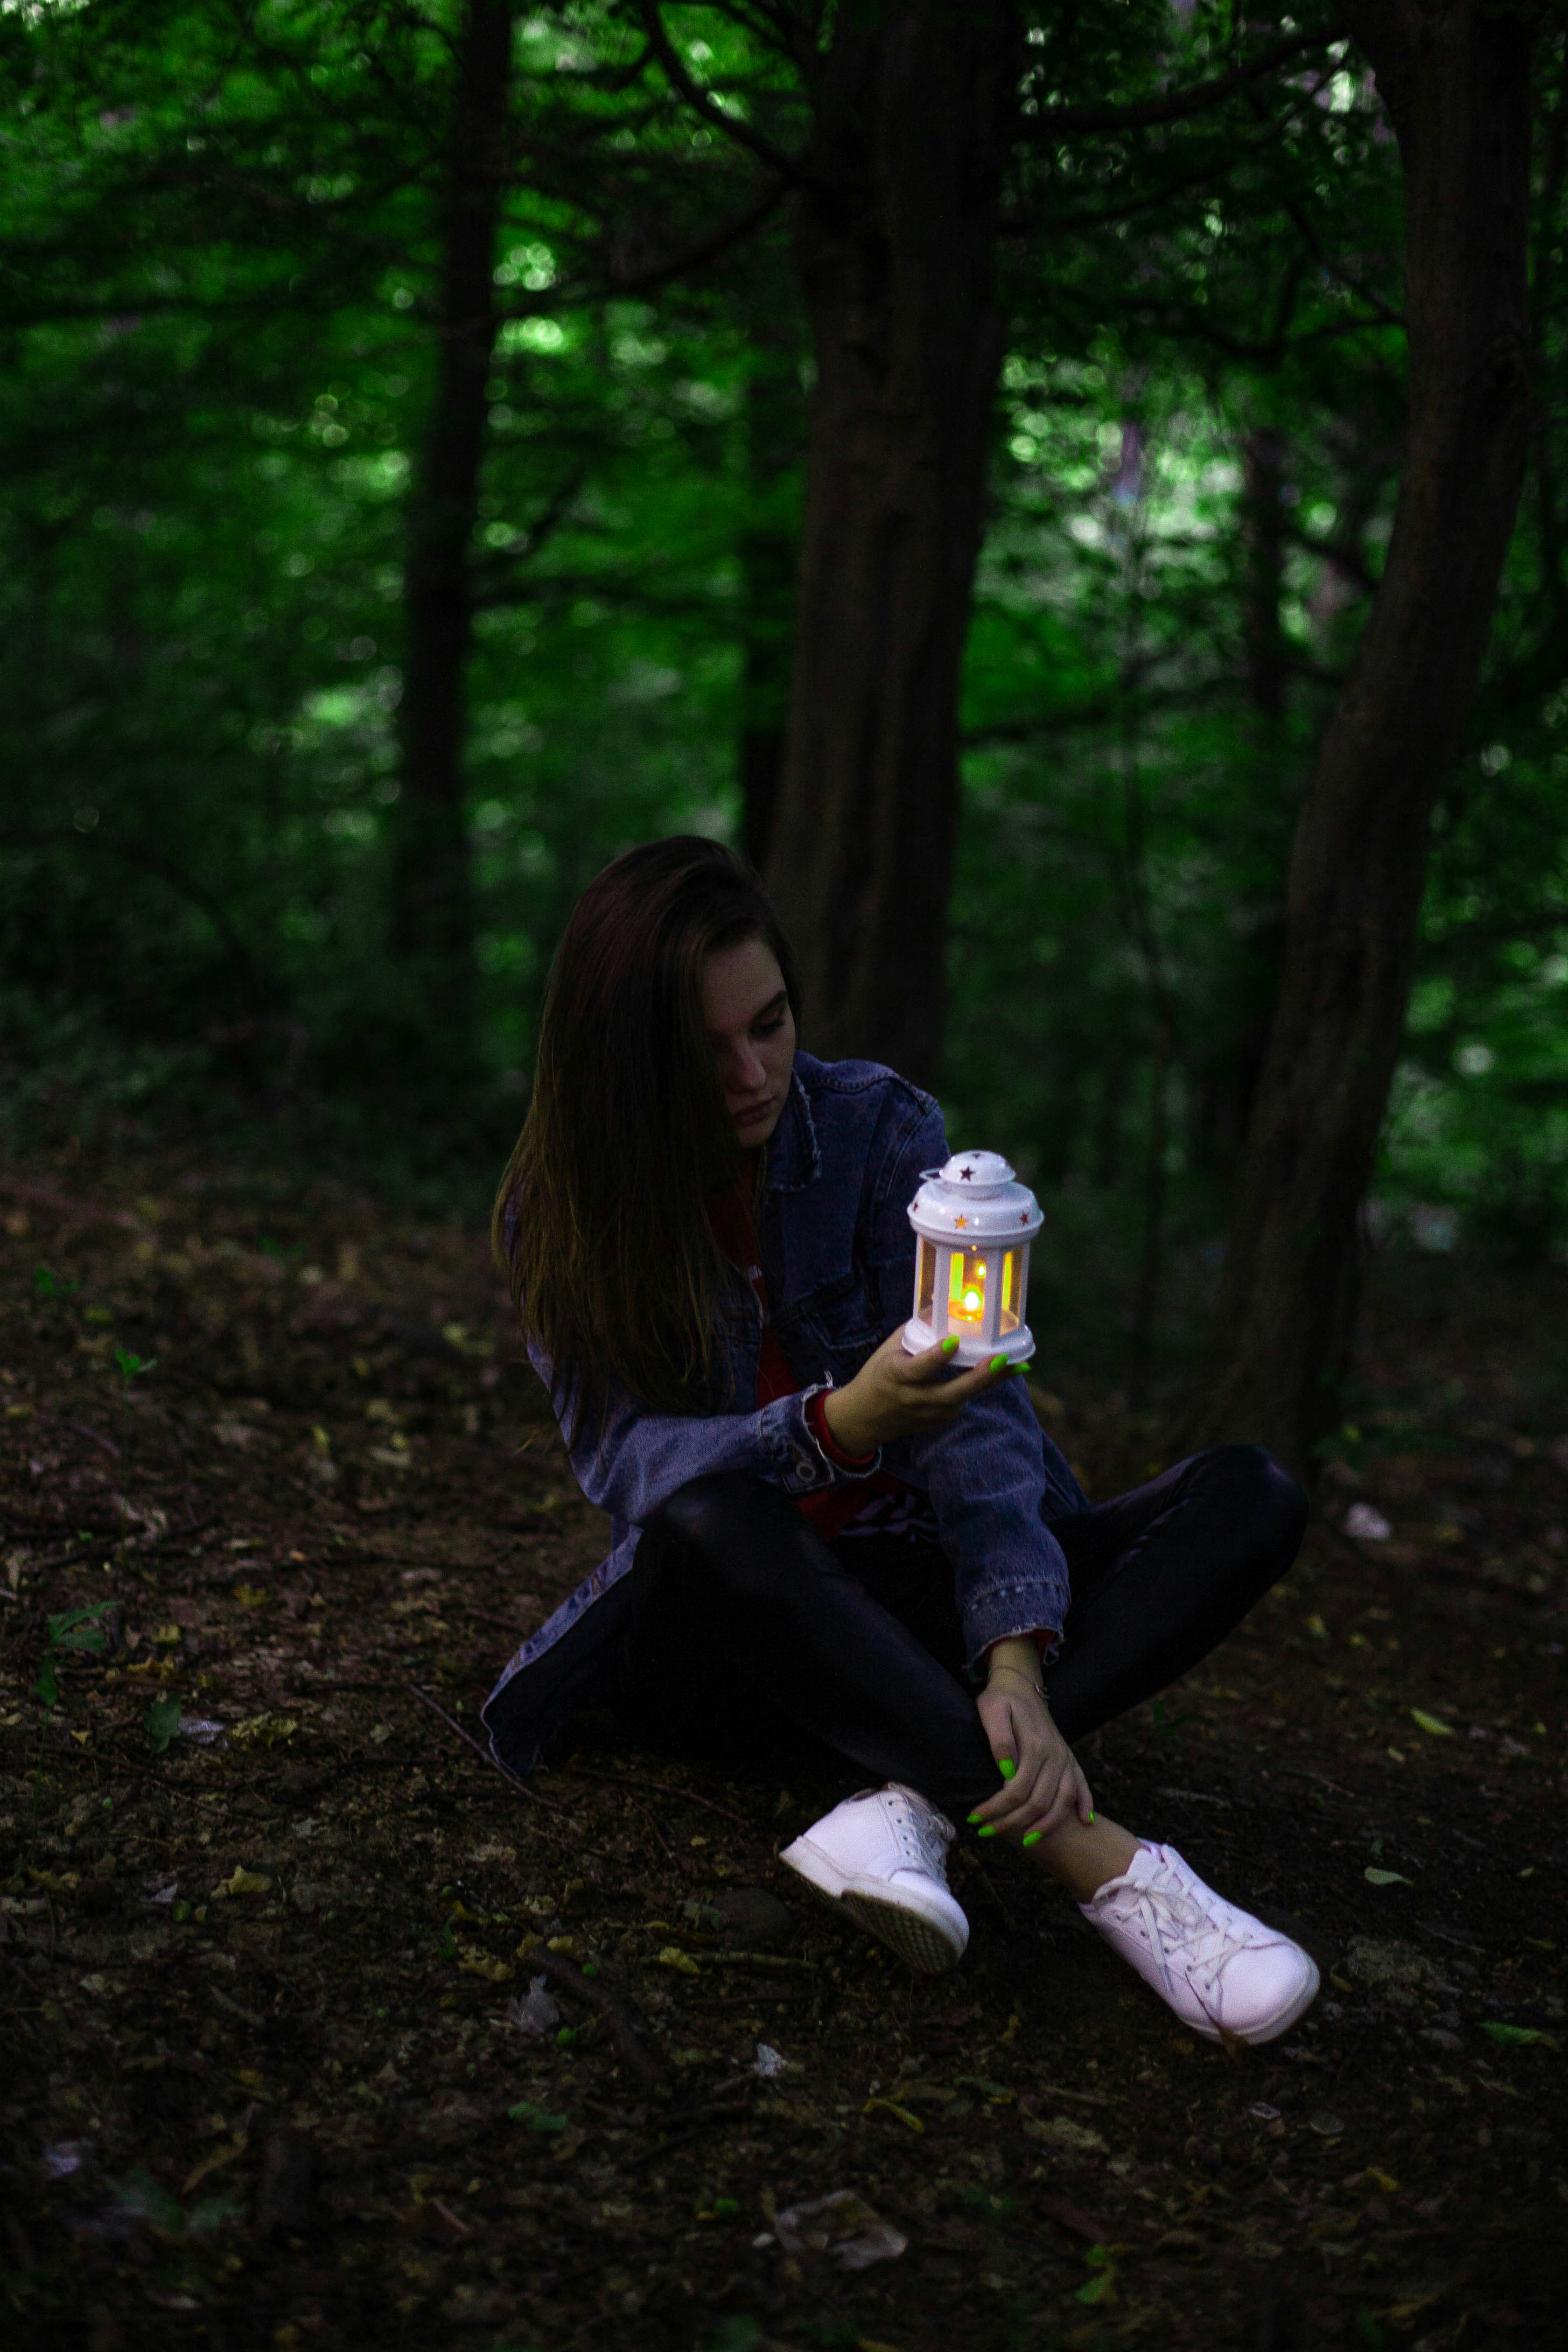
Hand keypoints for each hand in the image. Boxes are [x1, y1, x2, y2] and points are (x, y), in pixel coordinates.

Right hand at [821, 1325, 1025, 1457]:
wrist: (864, 1418)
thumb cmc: (879, 1374)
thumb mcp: (890, 1349)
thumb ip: (918, 1330)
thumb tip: (946, 1303)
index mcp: (896, 1376)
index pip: (918, 1368)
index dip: (936, 1357)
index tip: (953, 1342)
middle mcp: (915, 1398)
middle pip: (951, 1392)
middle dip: (978, 1377)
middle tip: (1001, 1359)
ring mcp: (929, 1413)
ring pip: (964, 1398)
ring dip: (990, 1381)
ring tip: (1017, 1364)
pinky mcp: (939, 1420)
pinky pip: (963, 1401)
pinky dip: (981, 1385)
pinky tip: (1002, 1372)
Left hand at [971, 1655, 1092, 1843]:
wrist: (1019, 1682)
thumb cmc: (1000, 1699)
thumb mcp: (991, 1711)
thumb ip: (999, 1740)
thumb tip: (1005, 1772)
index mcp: (1035, 1746)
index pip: (1015, 1792)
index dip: (995, 1809)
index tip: (974, 1818)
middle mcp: (1055, 1755)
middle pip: (1038, 1803)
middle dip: (1012, 1824)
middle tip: (986, 1833)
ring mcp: (1065, 1758)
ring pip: (1062, 1802)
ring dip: (1046, 1826)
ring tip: (1026, 1842)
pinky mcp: (1069, 1758)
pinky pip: (1082, 1786)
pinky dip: (1084, 1805)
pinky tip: (1083, 1822)